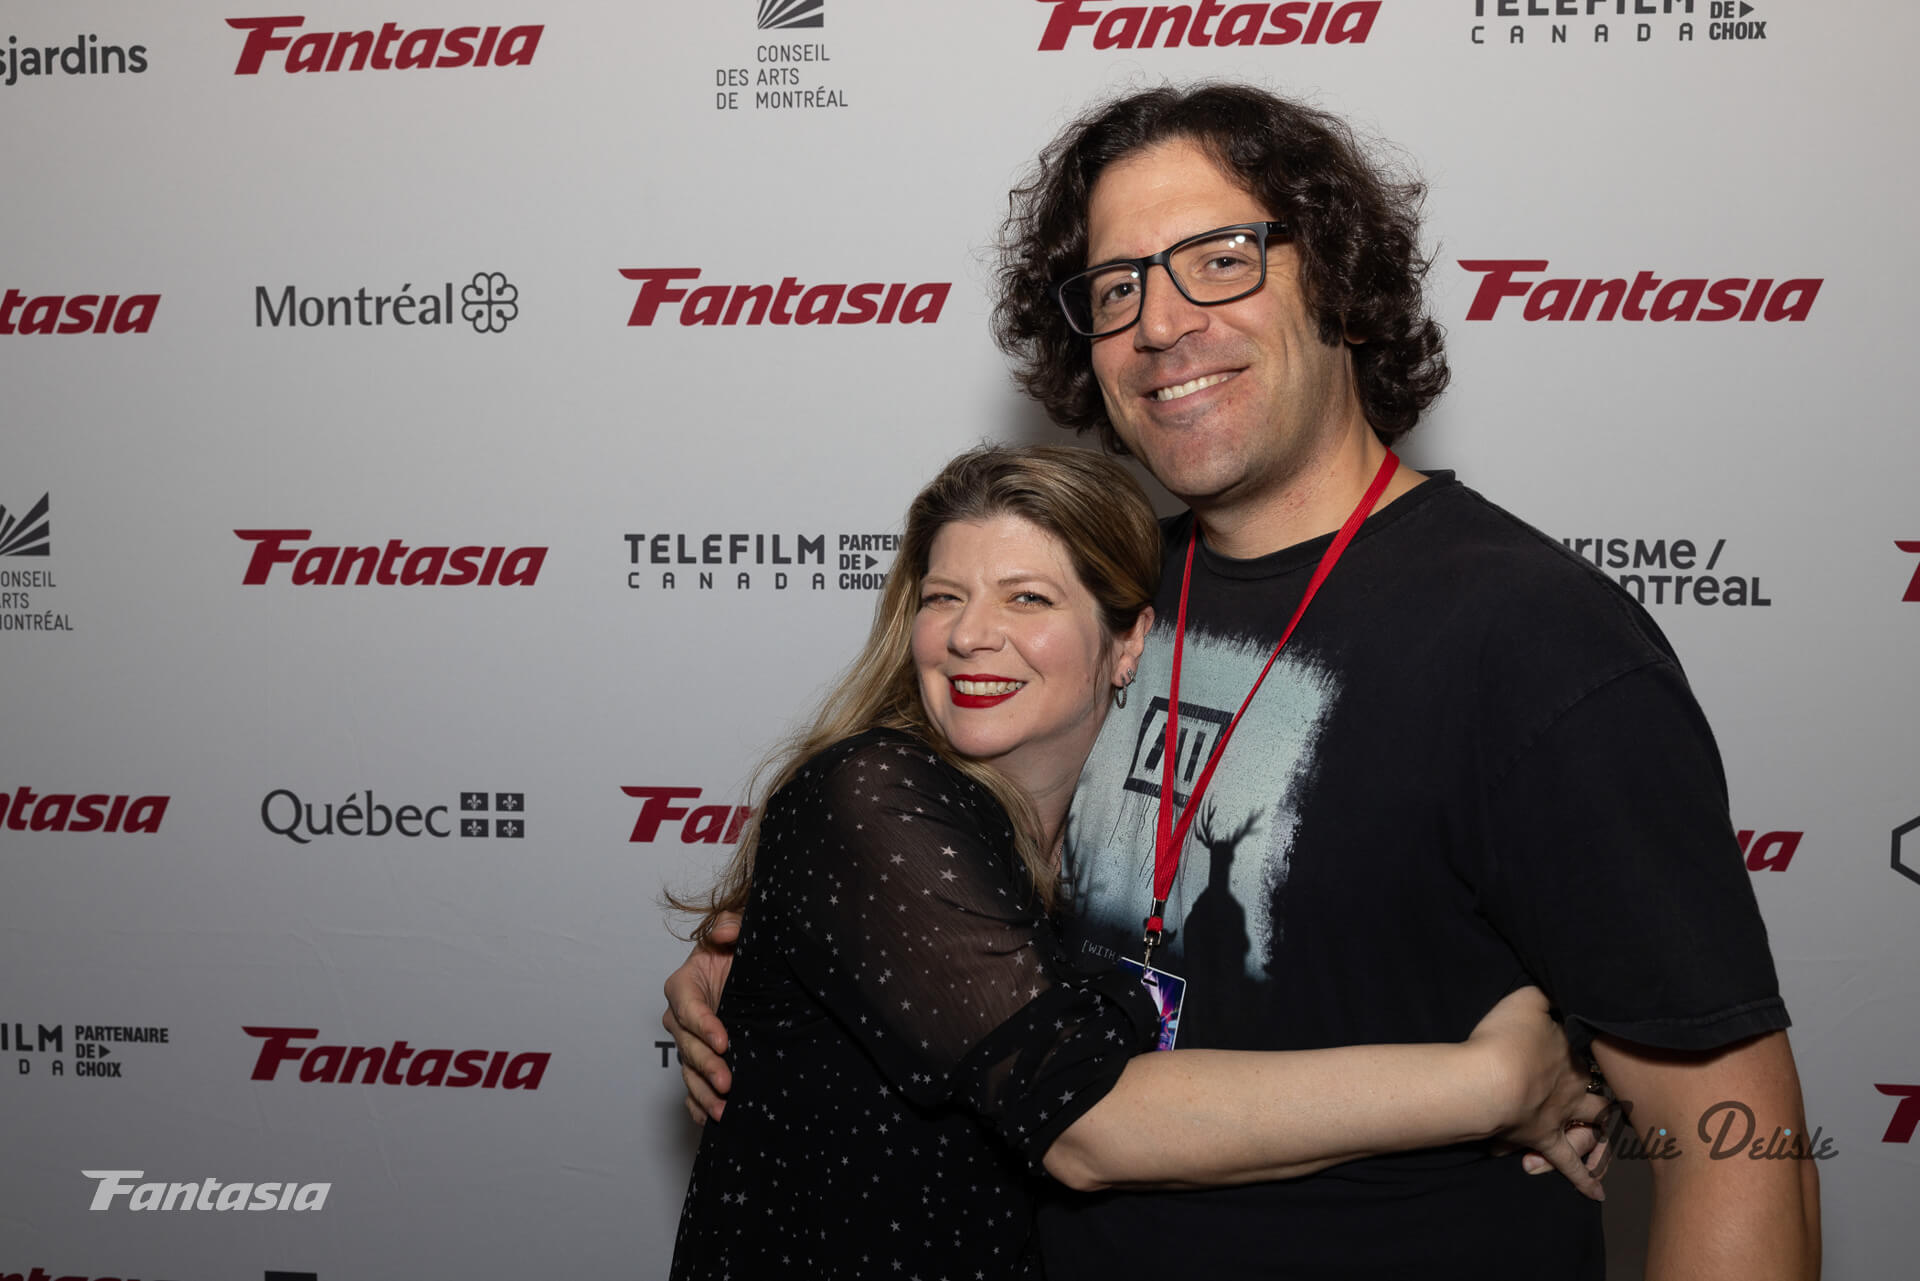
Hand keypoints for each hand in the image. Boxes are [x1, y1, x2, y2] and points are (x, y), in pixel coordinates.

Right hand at [661, 912, 740, 1123]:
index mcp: (685, 984)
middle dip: (706, 1065)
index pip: (688, 1007)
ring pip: (688, 1070)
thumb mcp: (740, 932)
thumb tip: (725, 933)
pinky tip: (710, 1120)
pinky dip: (698, 1104)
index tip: (724, 1041)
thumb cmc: (741, 950)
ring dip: (702, 1092)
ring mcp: (690, 1041)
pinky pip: (692, 1086)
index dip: (703, 1026)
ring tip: (721, 1111)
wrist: (753, 974)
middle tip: (726, 1083)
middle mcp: (682, 1015)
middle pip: (687, 1044)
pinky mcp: (700, 1059)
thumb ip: (732, 926)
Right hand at [1467, 986, 1611, 1200]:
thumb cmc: (1505, 1038)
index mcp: (1572, 1051)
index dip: (1595, 1044)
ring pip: (1594, 1123)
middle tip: (1615, 1086)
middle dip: (1608, 1086)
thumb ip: (1542, 995)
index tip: (1599, 1040)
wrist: (1489, 1082)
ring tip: (1612, 1134)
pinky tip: (1598, 1194)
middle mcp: (1575, 1084)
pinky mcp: (1545, 1140)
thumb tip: (1556, 987)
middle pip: (1601, 1086)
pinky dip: (1584, 1179)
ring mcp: (1563, 1115)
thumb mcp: (1524, 1000)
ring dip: (1603, 1128)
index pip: (1590, 1046)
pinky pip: (1569, 1164)